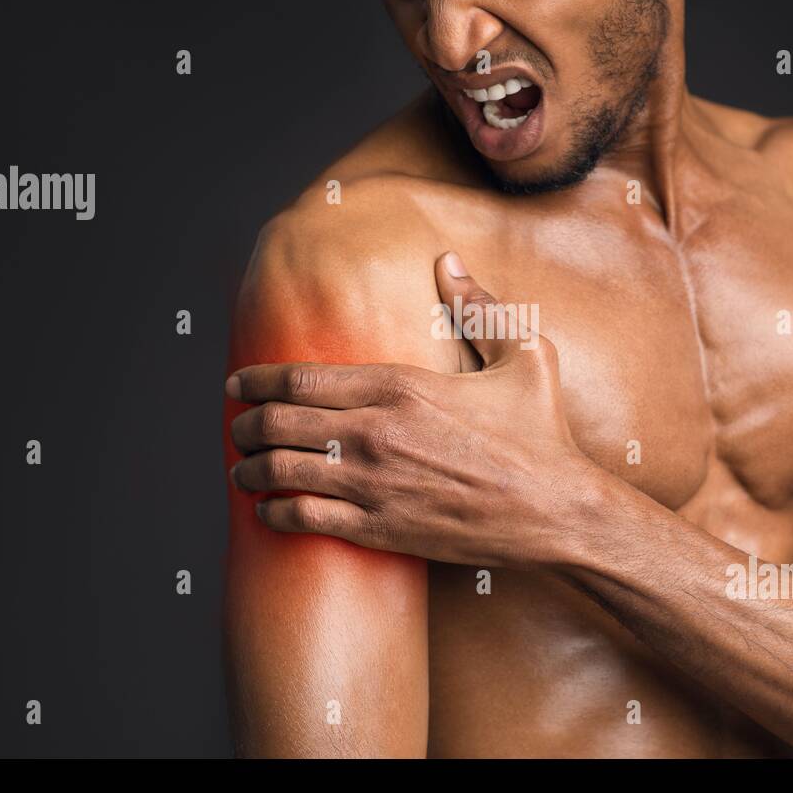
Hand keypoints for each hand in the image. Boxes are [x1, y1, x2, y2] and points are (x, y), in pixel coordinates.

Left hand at [226, 252, 601, 568]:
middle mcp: (377, 432)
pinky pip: (306, 518)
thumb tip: (449, 263)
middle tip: (235, 426)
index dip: (258, 379)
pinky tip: (268, 511)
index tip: (238, 382)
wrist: (557, 512)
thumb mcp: (525, 355)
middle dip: (245, 424)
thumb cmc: (543, 434)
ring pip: (282, 472)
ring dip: (248, 470)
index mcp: (402, 385)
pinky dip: (274, 513)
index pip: (302, 378)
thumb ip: (479, 306)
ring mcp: (374, 484)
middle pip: (279, 422)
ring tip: (240, 469)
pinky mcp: (380, 529)